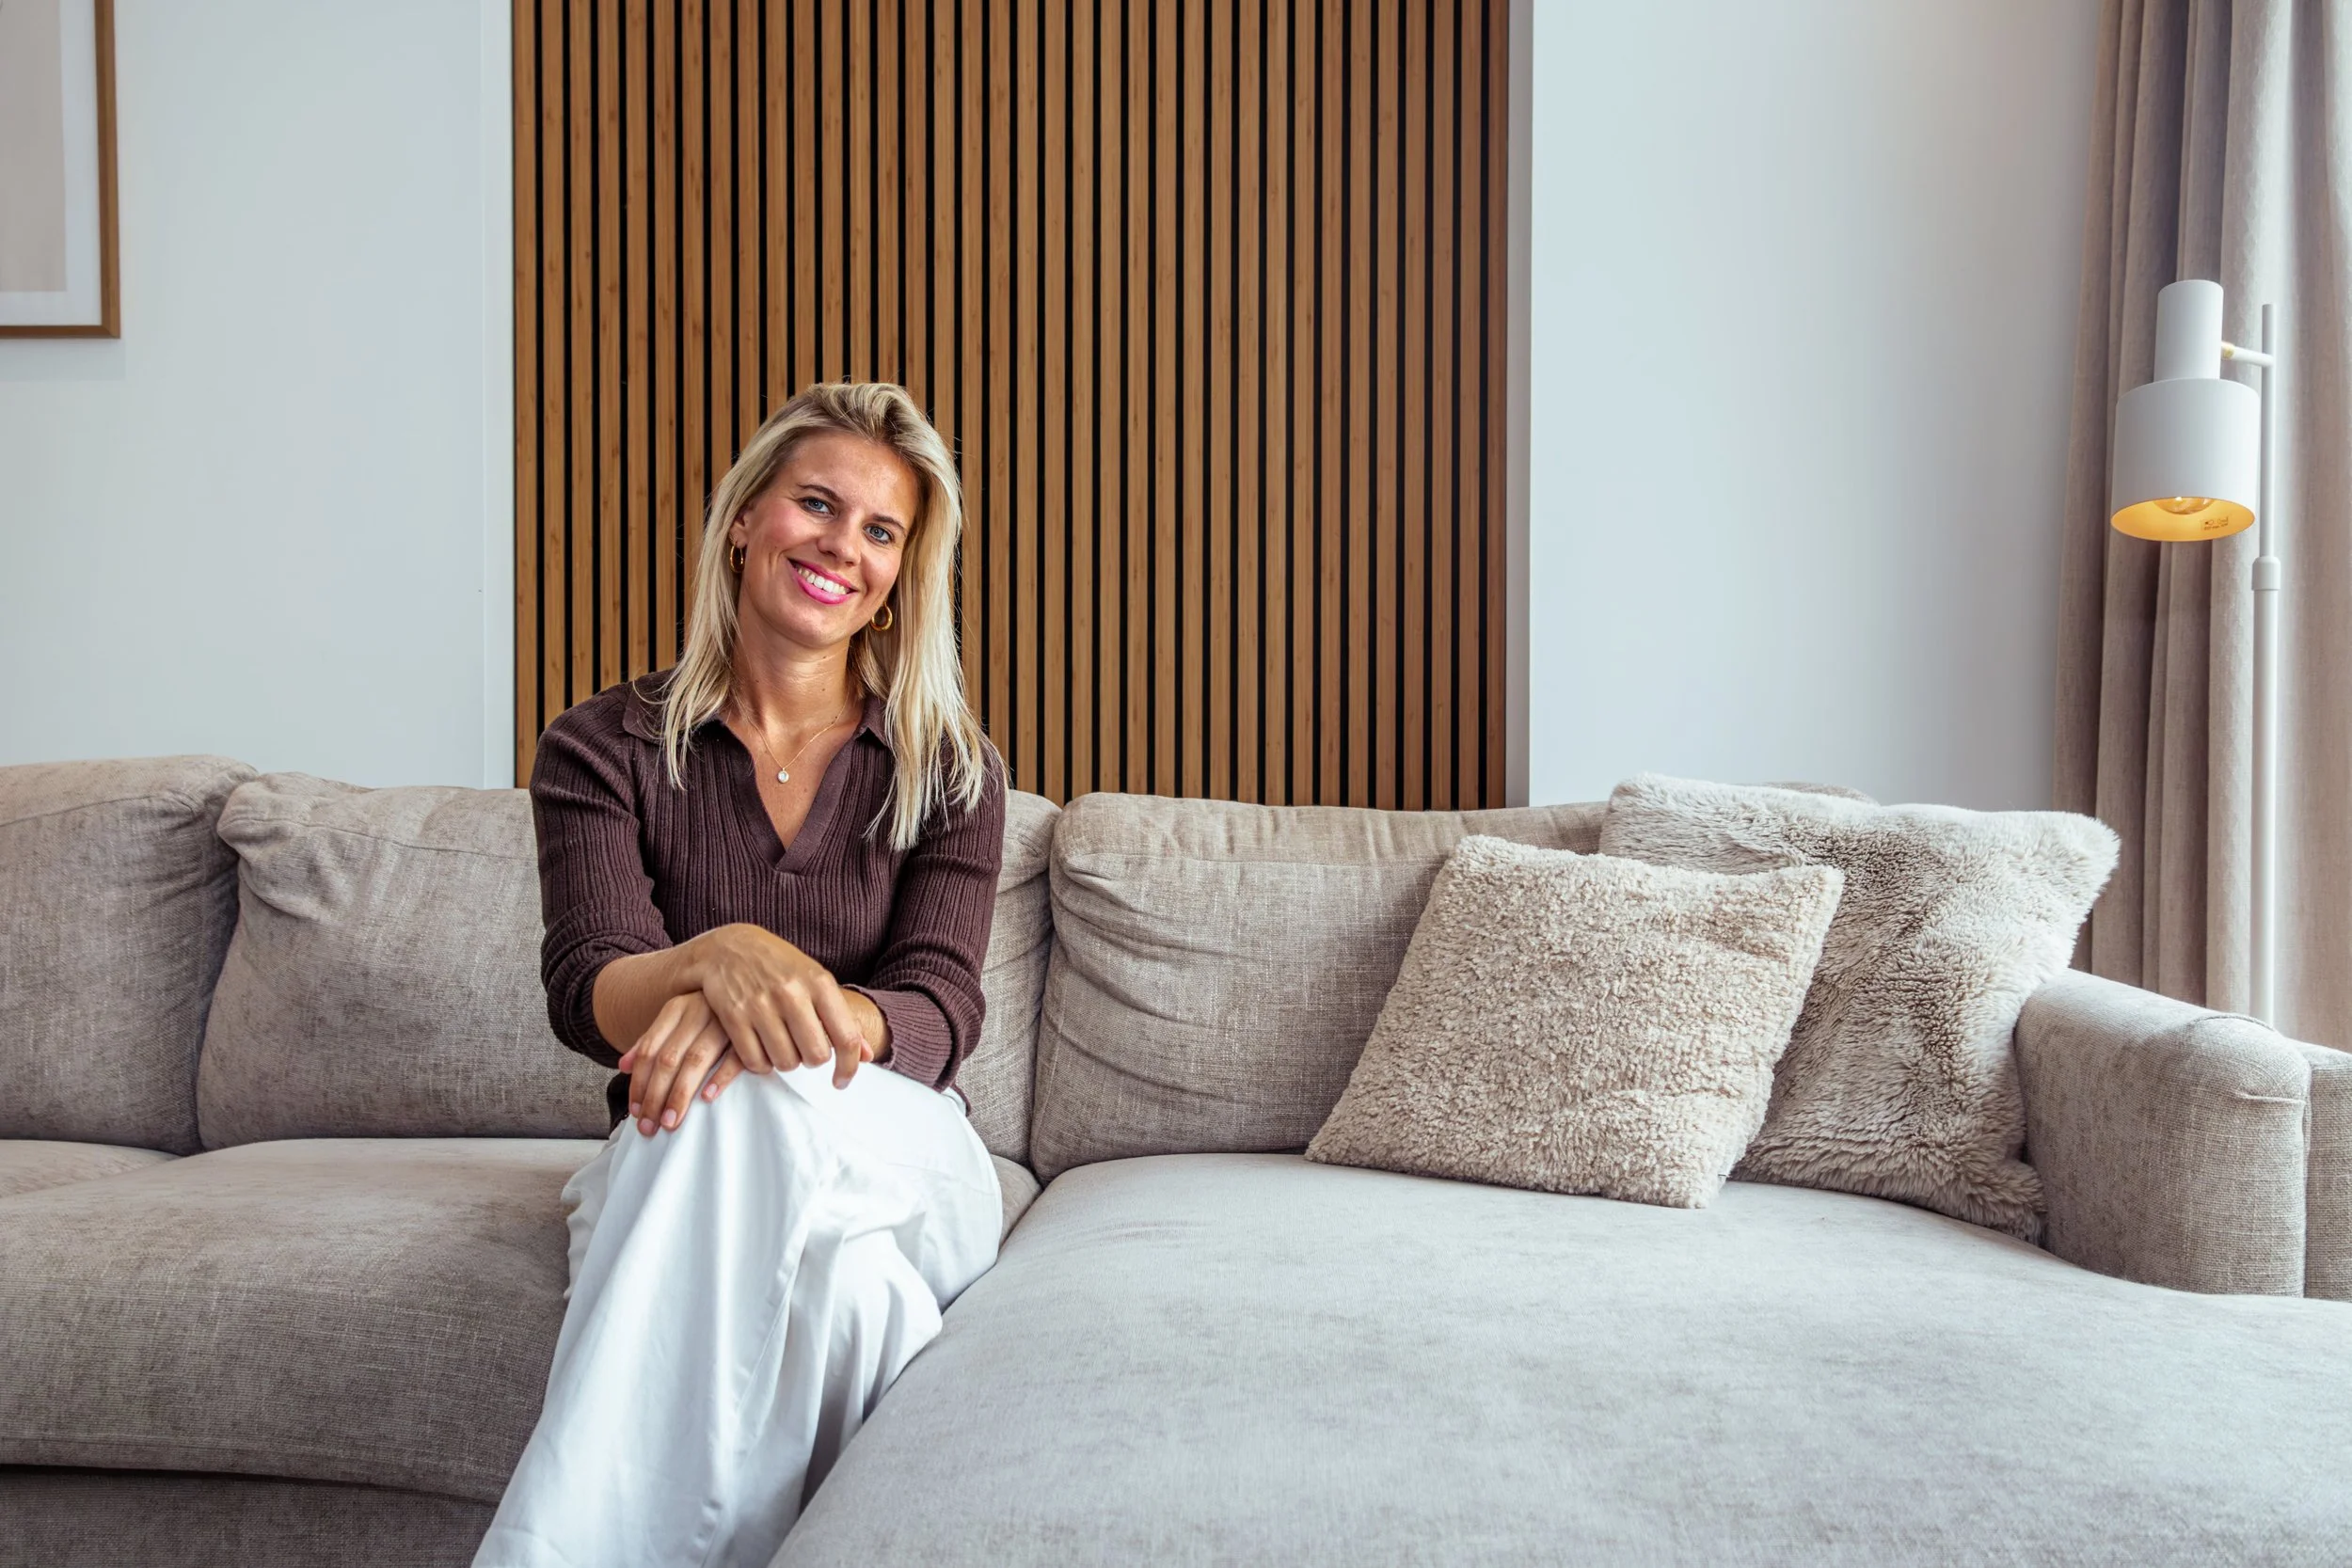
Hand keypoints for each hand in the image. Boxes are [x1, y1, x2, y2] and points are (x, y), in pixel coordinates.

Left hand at [616, 991, 735, 1135]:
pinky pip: (735, 1057)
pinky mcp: (749, 1033)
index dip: (639, 1084)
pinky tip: (707, 1098)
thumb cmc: (710, 1011)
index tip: (636, 1112)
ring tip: (670, 1122)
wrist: (752, 986)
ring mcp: (724, 1022)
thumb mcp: (677, 1018)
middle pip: (668, 1059)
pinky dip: (720, 1077)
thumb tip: (623, 1066)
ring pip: (695, 1061)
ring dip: (680, 1095)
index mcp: (676, 1009)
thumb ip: (651, 1040)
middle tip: (649, 1127)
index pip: (649, 1051)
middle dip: (655, 1097)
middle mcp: (697, 1012)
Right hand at [682, 924, 874, 1088]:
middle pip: (815, 1056)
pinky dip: (760, 1063)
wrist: (727, 946)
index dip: (848, 1066)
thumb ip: (841, 1016)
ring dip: (785, 1061)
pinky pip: (755, 1062)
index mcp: (819, 982)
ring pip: (785, 1062)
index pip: (845, 1037)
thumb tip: (866, 1056)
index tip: (842, 1081)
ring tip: (780, 1043)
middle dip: (812, 1060)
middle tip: (803, 1048)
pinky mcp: (733, 1016)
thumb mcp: (814, 979)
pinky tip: (760, 1047)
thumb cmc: (779, 965)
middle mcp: (791, 993)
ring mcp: (760, 1004)